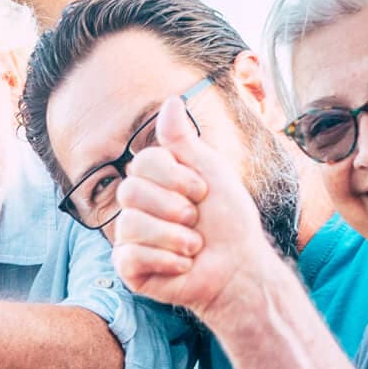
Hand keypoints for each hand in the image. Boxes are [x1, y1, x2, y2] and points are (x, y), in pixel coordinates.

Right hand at [110, 96, 279, 323]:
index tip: (202, 191)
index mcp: (153, 181)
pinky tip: (183, 266)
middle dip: (174, 208)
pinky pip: (131, 257)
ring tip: (194, 247)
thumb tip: (171, 100)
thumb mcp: (211, 171)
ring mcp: (129, 237)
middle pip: (130, 192)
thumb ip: (184, 140)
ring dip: (176, 238)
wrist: (238, 267)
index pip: (142, 163)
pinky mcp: (129, 268)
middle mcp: (136, 206)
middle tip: (196, 219)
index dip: (176, 177)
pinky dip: (166, 261)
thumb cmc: (228, 220)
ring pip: (131, 225)